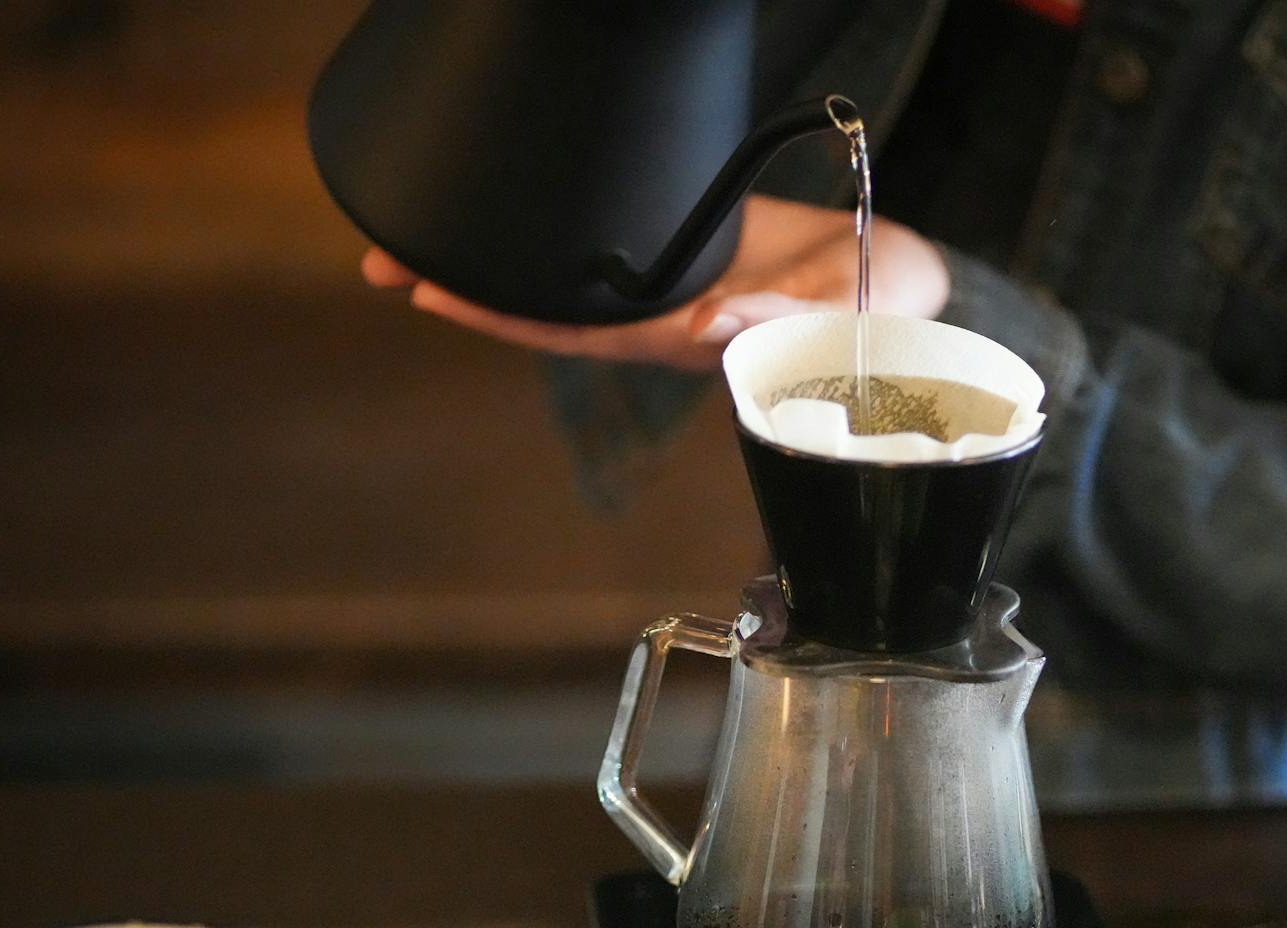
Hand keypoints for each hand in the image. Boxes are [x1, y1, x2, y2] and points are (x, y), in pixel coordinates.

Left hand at [362, 196, 950, 370]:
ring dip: (493, 273)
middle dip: (471, 291)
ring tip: (410, 243)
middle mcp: (669, 324)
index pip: (587, 331)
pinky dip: (543, 251)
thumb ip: (790, 323)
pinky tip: (501, 231)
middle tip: (381, 260)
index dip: (511, 314)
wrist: (905, 291)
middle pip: (552, 315)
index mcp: (700, 339)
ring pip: (567, 292)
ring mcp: (670, 297)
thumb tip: (714, 329)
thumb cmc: (885, 307)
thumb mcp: (852, 306)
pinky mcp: (682, 265)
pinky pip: (597, 265)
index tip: (439, 293)